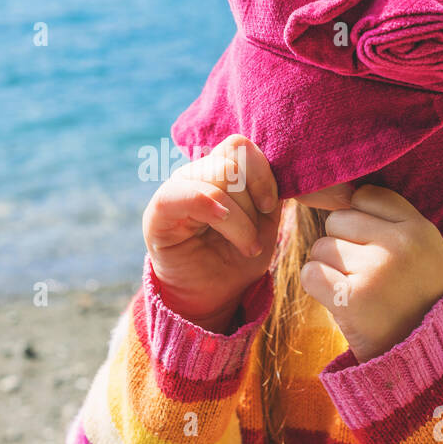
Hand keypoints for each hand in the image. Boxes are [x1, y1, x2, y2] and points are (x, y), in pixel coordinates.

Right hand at [143, 135, 280, 332]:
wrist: (211, 297)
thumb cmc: (236, 259)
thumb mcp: (264, 224)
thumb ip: (269, 193)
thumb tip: (282, 168)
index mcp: (219, 171)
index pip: (240, 147)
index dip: (262, 174)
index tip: (270, 207)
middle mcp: (195, 174)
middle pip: (232, 161)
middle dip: (252, 203)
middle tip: (255, 237)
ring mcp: (176, 189)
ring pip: (218, 178)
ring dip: (241, 220)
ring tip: (246, 247)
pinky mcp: (159, 211)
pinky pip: (188, 194)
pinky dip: (213, 208)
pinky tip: (222, 226)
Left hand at [298, 184, 442, 362]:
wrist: (417, 354)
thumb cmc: (409, 294)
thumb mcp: (419, 249)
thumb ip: (388, 217)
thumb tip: (336, 187)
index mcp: (421, 229)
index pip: (366, 196)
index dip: (360, 220)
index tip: (372, 246)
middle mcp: (401, 246)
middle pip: (338, 221)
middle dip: (341, 245)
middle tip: (364, 274)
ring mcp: (375, 271)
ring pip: (321, 246)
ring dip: (328, 267)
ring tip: (355, 288)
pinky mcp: (350, 299)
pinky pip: (310, 273)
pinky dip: (317, 286)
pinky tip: (339, 299)